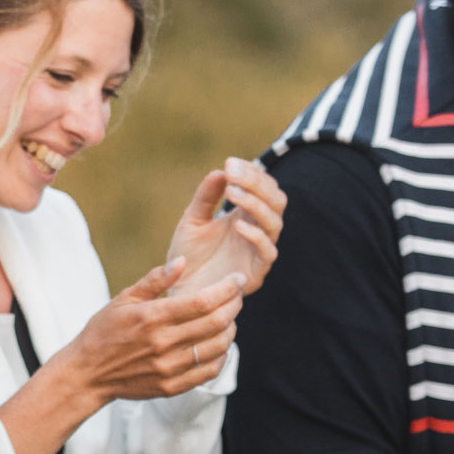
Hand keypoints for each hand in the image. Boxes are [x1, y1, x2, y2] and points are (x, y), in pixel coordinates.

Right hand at [49, 259, 242, 404]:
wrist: (87, 373)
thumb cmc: (104, 331)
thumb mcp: (124, 299)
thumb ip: (155, 280)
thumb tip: (182, 261)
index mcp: (152, 317)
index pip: (203, 301)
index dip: (227, 288)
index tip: (237, 279)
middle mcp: (163, 343)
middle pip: (216, 322)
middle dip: (234, 305)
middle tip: (237, 296)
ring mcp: (169, 367)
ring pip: (217, 346)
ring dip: (230, 329)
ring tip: (228, 318)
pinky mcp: (172, 386)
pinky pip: (209, 371)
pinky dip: (221, 355)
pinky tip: (218, 344)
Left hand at [167, 157, 285, 297]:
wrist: (177, 291)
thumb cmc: (187, 256)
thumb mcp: (192, 221)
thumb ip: (206, 198)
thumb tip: (220, 171)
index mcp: (245, 216)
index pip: (263, 187)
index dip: (252, 173)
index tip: (230, 162)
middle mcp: (256, 231)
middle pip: (276, 201)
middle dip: (258, 184)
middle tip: (235, 174)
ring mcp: (258, 252)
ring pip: (274, 224)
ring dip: (256, 205)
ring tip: (233, 193)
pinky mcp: (255, 273)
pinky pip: (267, 253)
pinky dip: (256, 236)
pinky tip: (238, 225)